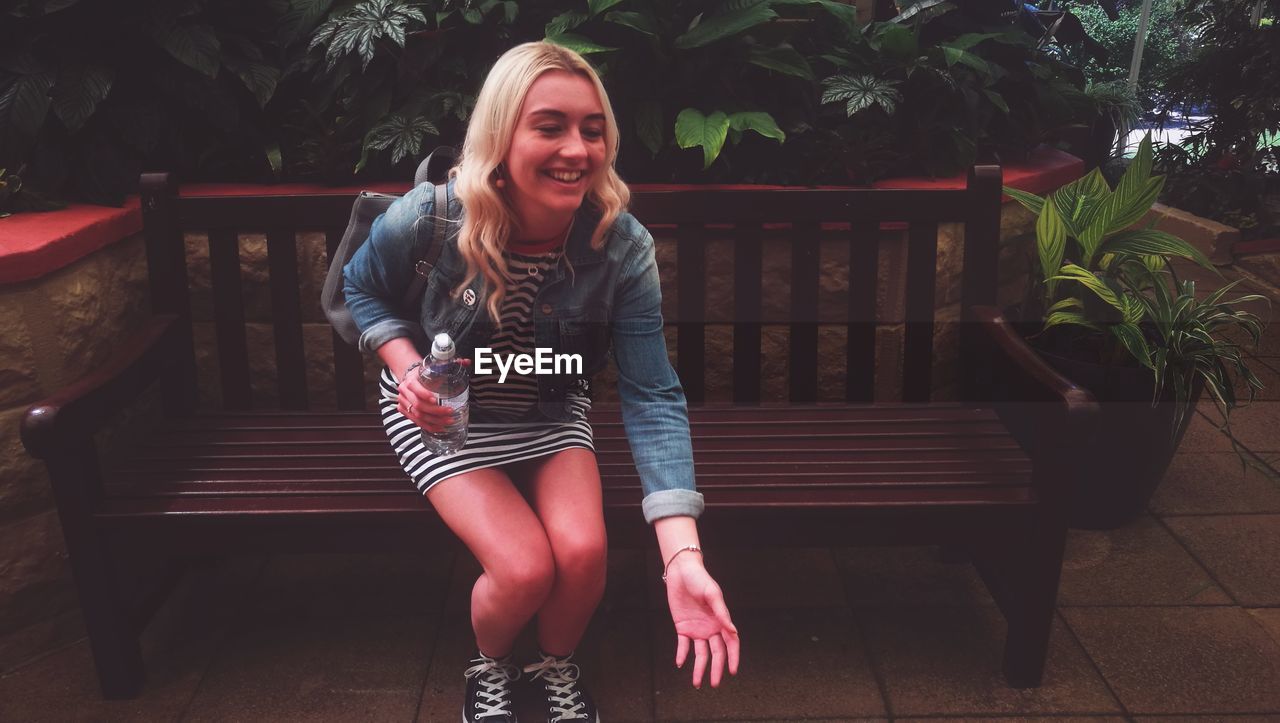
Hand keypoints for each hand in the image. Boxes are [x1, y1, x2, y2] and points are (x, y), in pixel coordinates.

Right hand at [396, 358, 470, 432]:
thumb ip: (450, 364)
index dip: (425, 395)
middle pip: (418, 405)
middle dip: (435, 411)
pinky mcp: (404, 411)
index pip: (415, 389)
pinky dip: (428, 426)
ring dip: (434, 421)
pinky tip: (439, 427)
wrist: (411, 377)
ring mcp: (403, 403)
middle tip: (450, 412)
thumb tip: (466, 362)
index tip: (436, 400)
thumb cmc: (424, 373)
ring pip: (418, 416)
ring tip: (448, 421)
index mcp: (410, 380)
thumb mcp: (434, 367)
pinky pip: (416, 422)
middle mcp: (404, 392)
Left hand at [664, 557, 739, 688]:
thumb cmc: (700, 579)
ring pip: (700, 653)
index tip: (733, 671)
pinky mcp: (682, 627)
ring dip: (699, 668)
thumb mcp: (712, 594)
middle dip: (716, 669)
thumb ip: (722, 613)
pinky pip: (683, 645)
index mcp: (721, 621)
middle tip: (714, 683)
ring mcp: (697, 629)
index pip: (731, 644)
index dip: (733, 658)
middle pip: (716, 653)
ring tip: (697, 682)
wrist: (681, 571)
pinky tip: (680, 663)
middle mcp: (711, 628)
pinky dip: (682, 654)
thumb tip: (732, 630)